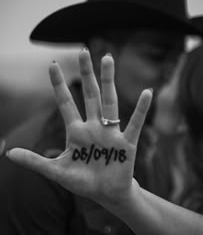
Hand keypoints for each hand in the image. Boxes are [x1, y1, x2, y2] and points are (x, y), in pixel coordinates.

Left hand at [6, 49, 151, 206]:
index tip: (52, 65)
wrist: (106, 194)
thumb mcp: (57, 171)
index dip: (59, 85)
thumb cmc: (83, 181)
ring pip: (109, 102)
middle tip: (83, 51)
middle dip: (86, 73)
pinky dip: (141, 109)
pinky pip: (135, 123)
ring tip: (108, 59)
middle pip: (89, 94)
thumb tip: (9, 153)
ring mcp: (111, 133)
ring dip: (109, 80)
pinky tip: (147, 92)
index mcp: (76, 132)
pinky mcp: (127, 143)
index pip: (65, 103)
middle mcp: (93, 127)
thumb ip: (35, 162)